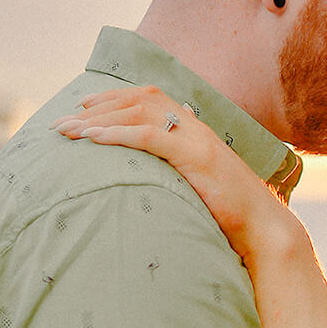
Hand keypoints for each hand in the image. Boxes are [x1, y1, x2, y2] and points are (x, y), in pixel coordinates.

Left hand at [53, 86, 305, 262]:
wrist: (264, 229)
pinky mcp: (196, 156)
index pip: (150, 98)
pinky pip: (149, 137)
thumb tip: (149, 177)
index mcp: (196, 130)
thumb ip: (177, 172)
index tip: (83, 106)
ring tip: (67, 130)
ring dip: (98, 120)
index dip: (114, 98)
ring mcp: (197, 139)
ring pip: (138, 113)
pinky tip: (92, 139)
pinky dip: (117, 134)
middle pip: (138, 100)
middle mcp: (196, 127)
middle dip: (96, 107)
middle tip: (61, 122)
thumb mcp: (200, 185)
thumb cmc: (233, 216)